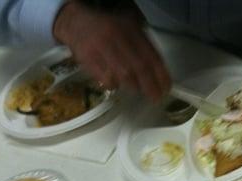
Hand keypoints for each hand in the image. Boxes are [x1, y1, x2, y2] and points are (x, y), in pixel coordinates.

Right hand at [53, 0, 170, 99]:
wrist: (75, 22)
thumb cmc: (108, 28)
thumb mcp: (129, 29)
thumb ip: (144, 46)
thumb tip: (159, 73)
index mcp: (130, 29)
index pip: (151, 56)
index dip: (161, 75)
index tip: (166, 88)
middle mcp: (116, 36)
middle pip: (139, 68)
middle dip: (150, 86)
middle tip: (155, 98)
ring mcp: (101, 47)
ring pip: (124, 76)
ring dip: (133, 86)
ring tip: (136, 88)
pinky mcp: (87, 58)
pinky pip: (107, 80)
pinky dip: (115, 85)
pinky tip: (116, 82)